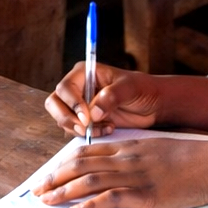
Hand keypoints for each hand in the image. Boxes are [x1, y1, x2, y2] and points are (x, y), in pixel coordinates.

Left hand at [33, 138, 207, 207]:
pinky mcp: (145, 194)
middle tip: (37, 190)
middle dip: (56, 177)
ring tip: (47, 201)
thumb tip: (119, 166)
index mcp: (129, 147)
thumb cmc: (191, 159)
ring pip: (91, 180)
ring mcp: (135, 175)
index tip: (49, 173)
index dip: (64, 163)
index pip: (87, 152)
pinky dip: (91, 205)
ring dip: (65, 191)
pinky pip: (112, 198)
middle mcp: (127, 158)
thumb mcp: (157, 149)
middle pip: (81, 164)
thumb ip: (136, 155)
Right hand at [45, 61, 163, 137]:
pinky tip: (108, 129)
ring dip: (79, 129)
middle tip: (85, 129)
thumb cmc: (143, 89)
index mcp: (84, 73)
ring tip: (105, 127)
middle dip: (67, 118)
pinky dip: (87, 135)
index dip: (72, 103)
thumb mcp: (130, 88)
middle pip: (54, 103)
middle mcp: (77, 88)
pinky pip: (74, 130)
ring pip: (62, 119)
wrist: (153, 105)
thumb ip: (111, 96)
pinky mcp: (85, 121)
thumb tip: (93, 112)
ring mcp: (79, 105)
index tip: (86, 118)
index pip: (65, 88)